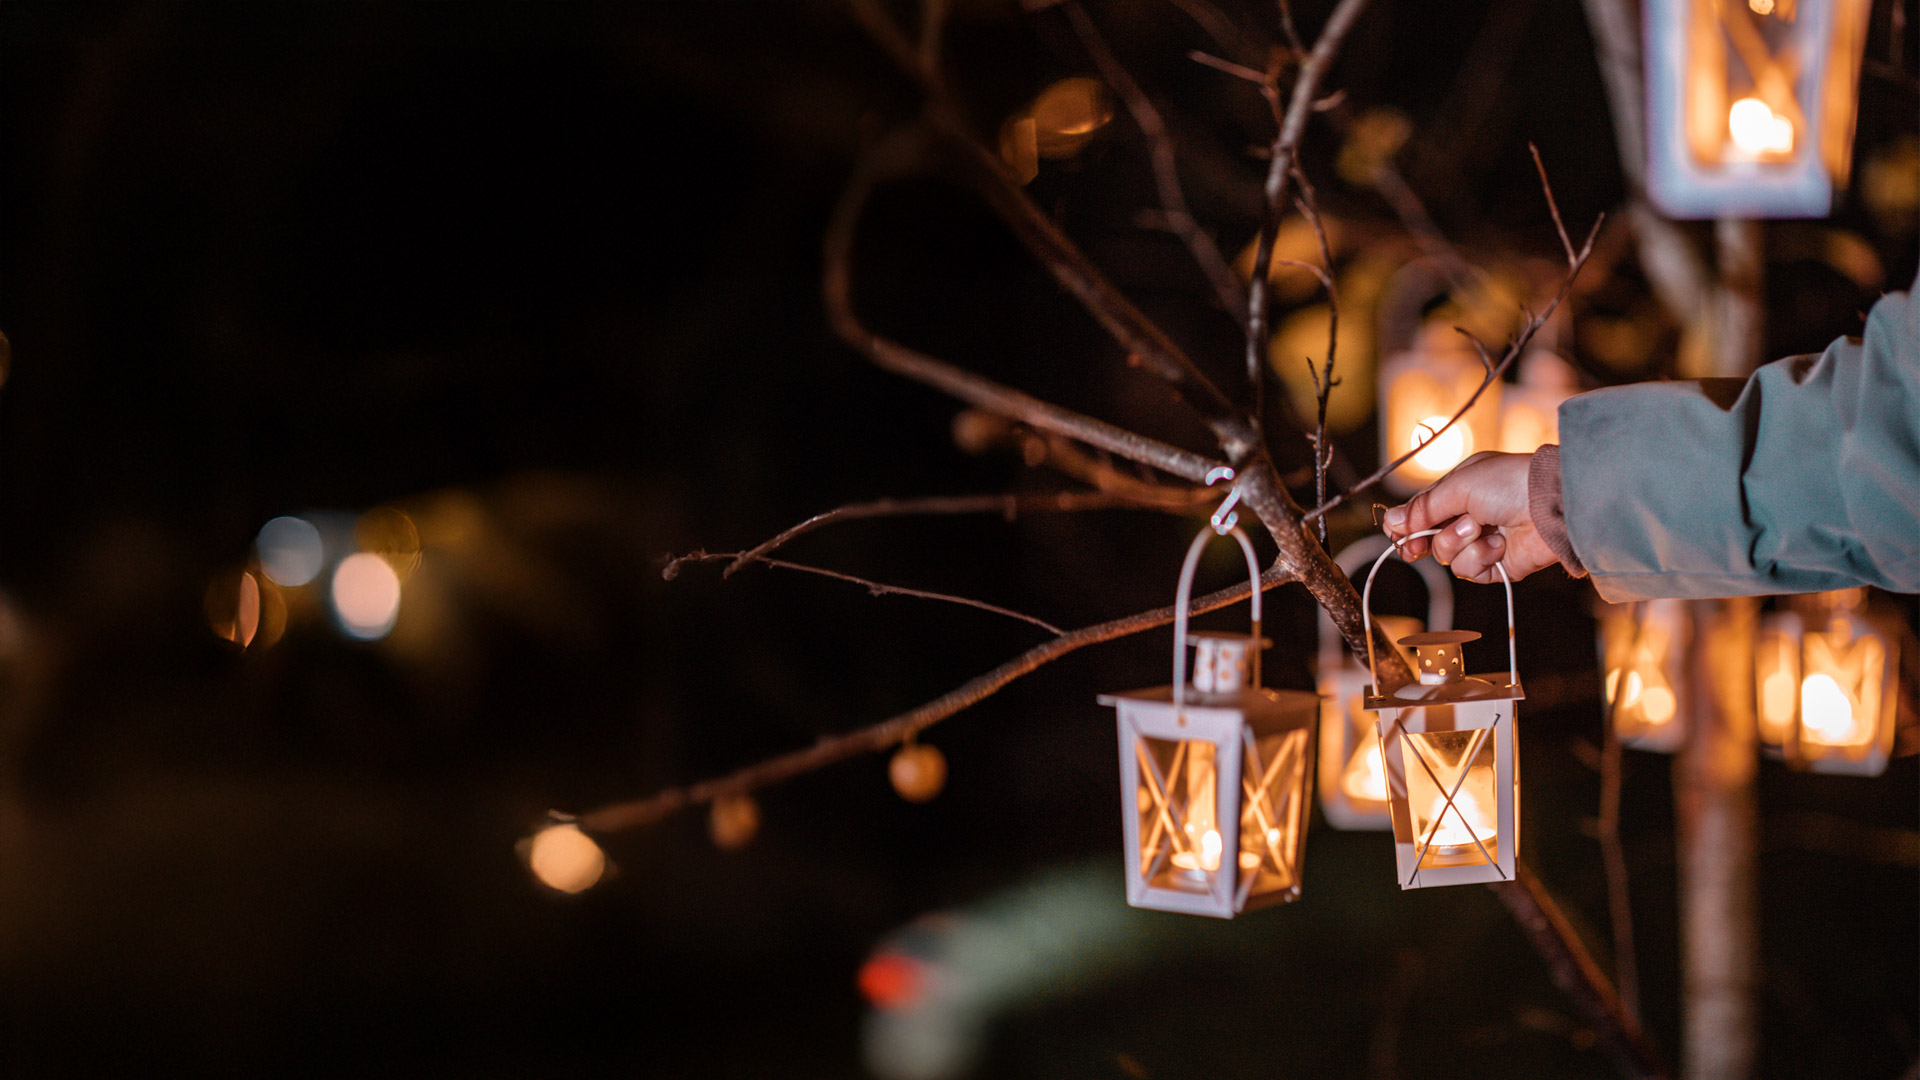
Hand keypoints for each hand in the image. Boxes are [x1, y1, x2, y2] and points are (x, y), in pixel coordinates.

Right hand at [1379, 451, 1558, 583]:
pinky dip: (1481, 557)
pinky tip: (1499, 544)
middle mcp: (1470, 516)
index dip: (1408, 526)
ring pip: (1448, 558)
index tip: (1397, 535)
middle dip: (1427, 539)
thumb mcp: (1459, 486)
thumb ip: (1423, 508)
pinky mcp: (1498, 565)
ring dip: (1459, 544)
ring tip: (1481, 529)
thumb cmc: (1509, 483)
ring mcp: (1484, 542)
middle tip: (1416, 546)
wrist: (1553, 504)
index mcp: (1460, 491)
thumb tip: (1390, 521)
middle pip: (1431, 539)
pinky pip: (1471, 571)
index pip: (1423, 513)